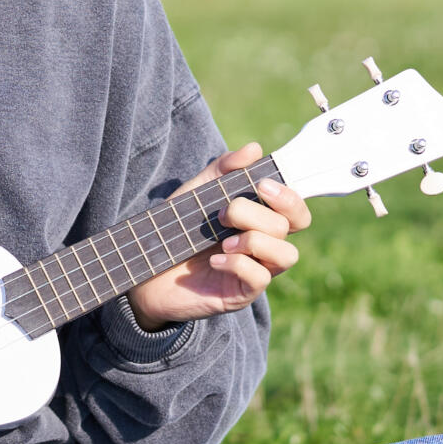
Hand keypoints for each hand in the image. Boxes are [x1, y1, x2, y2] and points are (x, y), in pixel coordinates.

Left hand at [126, 142, 309, 330]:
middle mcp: (264, 246)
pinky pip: (260, 278)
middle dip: (255, 213)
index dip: (290, 198)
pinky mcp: (242, 293)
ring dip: (255, 241)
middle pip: (286, 226)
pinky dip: (238, 264)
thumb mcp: (196, 192)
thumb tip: (254, 149)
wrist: (146, 266)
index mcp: (260, 221)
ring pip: (286, 254)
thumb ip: (222, 170)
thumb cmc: (177, 228)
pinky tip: (215, 261)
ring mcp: (255, 270)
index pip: (296, 212)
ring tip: (223, 241)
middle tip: (223, 214)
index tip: (262, 185)